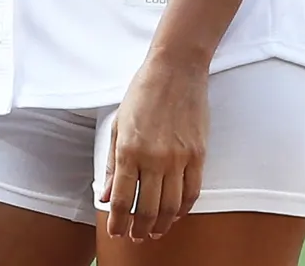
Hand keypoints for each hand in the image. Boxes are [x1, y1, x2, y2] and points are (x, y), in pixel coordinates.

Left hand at [101, 57, 208, 242]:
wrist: (176, 68)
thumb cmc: (143, 91)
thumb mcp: (118, 124)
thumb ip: (113, 164)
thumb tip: (105, 195)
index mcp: (129, 149)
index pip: (123, 200)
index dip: (119, 222)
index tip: (117, 232)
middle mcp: (154, 158)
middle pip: (148, 210)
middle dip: (139, 229)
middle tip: (135, 236)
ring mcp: (179, 158)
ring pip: (171, 207)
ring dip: (161, 225)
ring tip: (154, 231)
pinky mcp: (198, 154)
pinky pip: (192, 192)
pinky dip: (184, 210)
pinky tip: (176, 214)